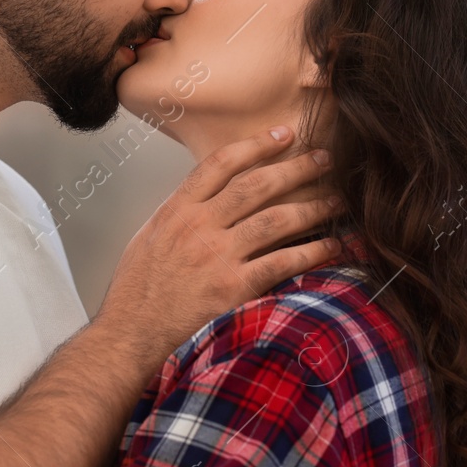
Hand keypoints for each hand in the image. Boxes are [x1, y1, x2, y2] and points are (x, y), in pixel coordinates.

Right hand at [99, 126, 337, 362]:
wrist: (130, 332)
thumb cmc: (138, 289)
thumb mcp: (149, 237)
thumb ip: (181, 213)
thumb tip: (211, 197)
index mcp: (177, 210)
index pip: (221, 164)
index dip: (257, 144)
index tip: (284, 134)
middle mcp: (199, 227)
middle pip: (256, 185)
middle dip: (296, 168)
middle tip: (324, 159)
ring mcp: (217, 257)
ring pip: (276, 219)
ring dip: (312, 207)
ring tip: (336, 201)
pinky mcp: (233, 288)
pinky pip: (282, 262)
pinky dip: (312, 252)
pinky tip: (332, 246)